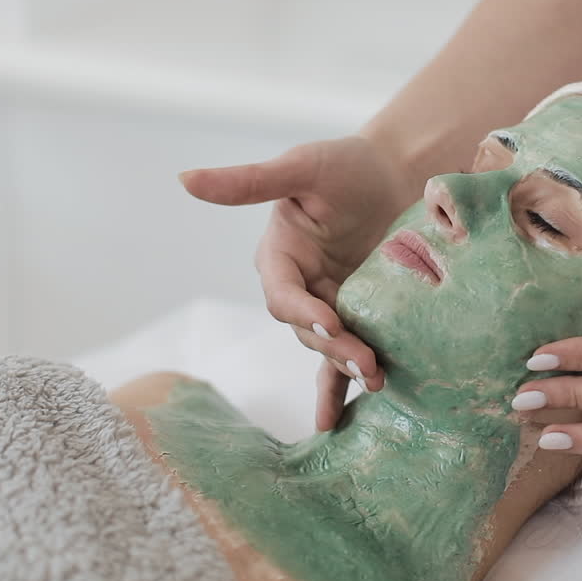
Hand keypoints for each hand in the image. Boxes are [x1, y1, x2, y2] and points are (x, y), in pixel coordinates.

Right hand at [180, 136, 416, 430]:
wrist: (397, 172)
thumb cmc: (344, 164)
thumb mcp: (299, 168)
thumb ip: (247, 182)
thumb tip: (184, 179)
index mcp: (278, 257)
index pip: (282, 294)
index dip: (303, 311)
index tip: (331, 323)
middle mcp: (297, 287)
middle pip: (305, 330)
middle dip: (334, 347)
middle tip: (365, 362)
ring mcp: (326, 305)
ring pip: (327, 347)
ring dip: (346, 366)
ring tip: (374, 378)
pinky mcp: (355, 317)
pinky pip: (342, 357)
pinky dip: (343, 385)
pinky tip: (345, 416)